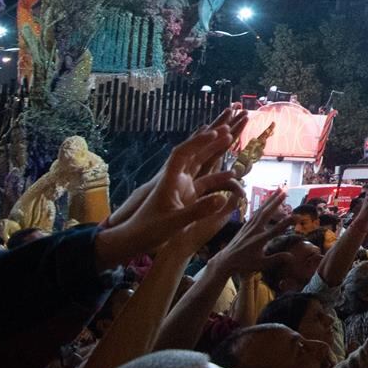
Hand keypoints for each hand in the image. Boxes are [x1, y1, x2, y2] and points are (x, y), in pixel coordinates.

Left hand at [94, 123, 240, 266]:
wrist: (135, 239)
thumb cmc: (149, 229)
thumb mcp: (174, 222)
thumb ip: (198, 210)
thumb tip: (223, 199)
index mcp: (170, 180)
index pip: (183, 154)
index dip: (198, 141)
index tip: (215, 132)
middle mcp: (177, 179)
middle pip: (195, 154)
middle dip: (211, 140)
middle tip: (229, 128)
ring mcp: (183, 187)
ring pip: (201, 165)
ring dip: (215, 153)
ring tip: (231, 139)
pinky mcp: (187, 197)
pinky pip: (206, 183)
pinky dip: (218, 176)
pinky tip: (232, 174)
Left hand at [213, 191, 291, 271]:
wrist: (226, 260)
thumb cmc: (245, 264)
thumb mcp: (261, 264)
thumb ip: (276, 259)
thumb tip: (292, 256)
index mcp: (260, 240)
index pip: (276, 229)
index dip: (287, 223)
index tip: (298, 216)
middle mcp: (254, 230)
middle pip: (267, 213)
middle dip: (276, 201)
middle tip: (285, 191)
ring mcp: (249, 227)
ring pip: (261, 210)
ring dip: (270, 199)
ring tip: (278, 190)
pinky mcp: (245, 226)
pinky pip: (255, 213)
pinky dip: (262, 205)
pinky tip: (266, 202)